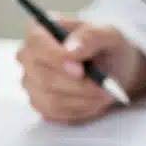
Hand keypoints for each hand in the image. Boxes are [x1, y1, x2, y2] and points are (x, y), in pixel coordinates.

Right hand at [15, 18, 145, 122]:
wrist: (116, 71)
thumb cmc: (109, 47)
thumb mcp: (110, 34)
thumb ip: (91, 36)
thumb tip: (70, 49)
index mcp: (42, 31)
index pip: (35, 42)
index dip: (56, 57)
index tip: (80, 69)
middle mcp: (29, 57)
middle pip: (43, 76)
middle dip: (79, 85)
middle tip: (105, 87)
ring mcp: (31, 82)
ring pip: (51, 99)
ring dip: (85, 100)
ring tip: (106, 93)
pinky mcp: (40, 103)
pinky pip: (56, 114)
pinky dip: (82, 110)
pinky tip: (95, 101)